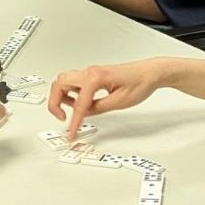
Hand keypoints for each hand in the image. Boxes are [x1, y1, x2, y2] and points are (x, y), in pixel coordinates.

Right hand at [49, 61, 165, 140]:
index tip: (71, 133)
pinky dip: (70, 93)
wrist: (150, 73)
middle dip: (55, 102)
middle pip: (59, 84)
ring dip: (61, 96)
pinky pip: (74, 83)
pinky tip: (79, 104)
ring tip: (71, 111)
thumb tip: (85, 114)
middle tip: (62, 117)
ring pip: (63, 81)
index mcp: (95, 77)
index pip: (79, 103)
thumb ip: (98, 108)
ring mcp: (90, 72)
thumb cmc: (140, 82)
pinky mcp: (93, 76)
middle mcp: (90, 72)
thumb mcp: (119, 102)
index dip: (74, 122)